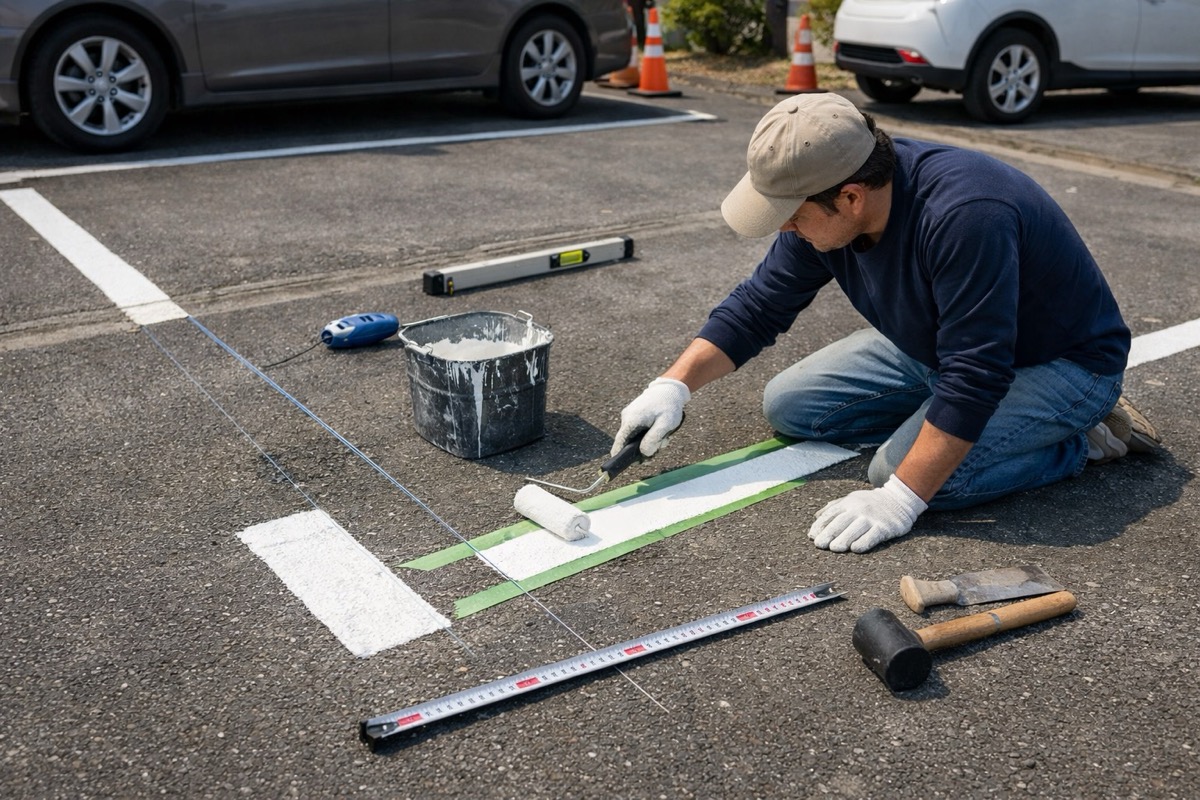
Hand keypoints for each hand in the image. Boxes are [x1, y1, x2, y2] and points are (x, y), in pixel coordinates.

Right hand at [612, 378, 689, 456]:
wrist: (670, 389)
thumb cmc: (668, 406)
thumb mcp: (665, 424)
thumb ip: (653, 439)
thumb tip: (643, 453)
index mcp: (631, 421)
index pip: (619, 443)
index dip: (620, 456)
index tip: (625, 464)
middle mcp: (627, 418)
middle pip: (629, 442)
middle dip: (644, 448)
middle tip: (661, 445)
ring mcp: (630, 415)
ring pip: (635, 437)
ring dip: (649, 440)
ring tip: (664, 436)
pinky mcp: (634, 414)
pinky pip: (638, 430)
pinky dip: (648, 433)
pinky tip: (660, 430)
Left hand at [808, 474, 926, 552]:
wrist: (899, 498)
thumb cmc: (871, 502)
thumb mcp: (851, 499)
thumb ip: (834, 508)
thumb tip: (815, 518)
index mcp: (848, 503)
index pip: (830, 514)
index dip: (820, 526)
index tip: (812, 536)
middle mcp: (858, 509)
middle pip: (841, 522)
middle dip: (829, 533)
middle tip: (819, 544)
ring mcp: (872, 518)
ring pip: (855, 529)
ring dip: (844, 539)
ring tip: (834, 548)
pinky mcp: (885, 527)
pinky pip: (873, 535)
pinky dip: (864, 542)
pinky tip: (856, 548)